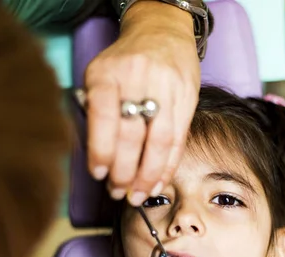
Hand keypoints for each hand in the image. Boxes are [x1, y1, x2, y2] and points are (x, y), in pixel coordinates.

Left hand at [84, 1, 199, 204]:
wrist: (162, 32)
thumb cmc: (125, 62)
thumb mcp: (101, 75)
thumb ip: (96, 111)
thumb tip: (98, 160)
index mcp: (108, 72)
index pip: (104, 116)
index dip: (101, 149)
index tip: (98, 174)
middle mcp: (139, 78)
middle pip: (133, 134)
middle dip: (124, 170)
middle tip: (117, 191)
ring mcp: (168, 88)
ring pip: (159, 141)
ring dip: (148, 175)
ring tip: (138, 196)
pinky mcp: (188, 98)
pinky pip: (179, 140)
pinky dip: (168, 166)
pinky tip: (158, 182)